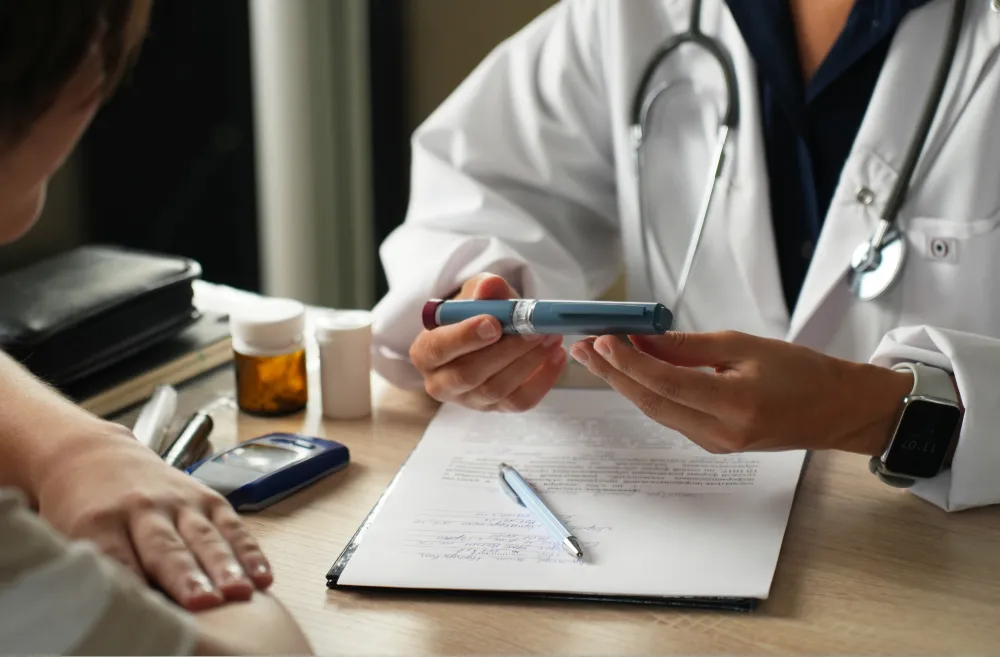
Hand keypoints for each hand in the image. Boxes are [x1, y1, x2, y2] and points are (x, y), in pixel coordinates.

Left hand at [34, 424, 272, 610]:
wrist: (97, 459)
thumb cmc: (85, 512)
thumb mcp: (71, 541)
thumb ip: (95, 575)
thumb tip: (116, 622)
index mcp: (99, 523)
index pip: (116, 562)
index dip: (134, 590)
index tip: (149, 617)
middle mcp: (143, 508)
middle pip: (167, 549)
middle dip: (188, 578)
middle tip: (204, 603)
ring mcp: (180, 502)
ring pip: (205, 538)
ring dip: (224, 567)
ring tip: (239, 593)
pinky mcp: (208, 499)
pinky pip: (233, 528)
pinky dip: (250, 553)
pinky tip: (262, 576)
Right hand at [409, 273, 565, 410]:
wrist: (488, 332)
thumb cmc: (475, 313)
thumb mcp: (476, 294)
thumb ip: (483, 289)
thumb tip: (491, 286)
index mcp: (426, 352)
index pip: (438, 349)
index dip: (465, 337)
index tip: (494, 323)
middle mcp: (441, 383)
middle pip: (469, 375)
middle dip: (506, 351)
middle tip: (534, 329)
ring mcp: (469, 400)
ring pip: (496, 389)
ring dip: (528, 361)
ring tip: (550, 336)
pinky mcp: (496, 409)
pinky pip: (520, 401)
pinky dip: (542, 379)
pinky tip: (556, 356)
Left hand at [569, 330, 912, 453]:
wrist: (837, 410)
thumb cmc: (802, 373)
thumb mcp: (745, 347)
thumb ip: (689, 347)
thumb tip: (643, 340)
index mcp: (735, 405)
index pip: (666, 383)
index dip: (629, 362)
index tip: (603, 338)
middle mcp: (721, 433)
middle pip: (652, 403)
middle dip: (613, 374)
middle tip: (583, 348)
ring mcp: (716, 443)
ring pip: (658, 411)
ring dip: (626, 383)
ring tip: (597, 355)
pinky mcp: (715, 443)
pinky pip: (672, 416)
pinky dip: (649, 392)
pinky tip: (633, 371)